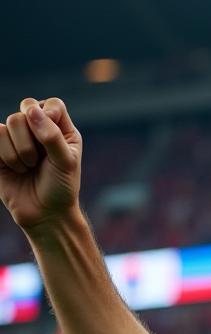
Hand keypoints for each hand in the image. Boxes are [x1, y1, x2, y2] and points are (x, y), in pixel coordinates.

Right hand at [0, 98, 81, 233]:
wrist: (44, 214)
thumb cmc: (61, 189)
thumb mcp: (66, 163)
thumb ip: (52, 136)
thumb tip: (31, 110)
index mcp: (61, 129)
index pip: (52, 105)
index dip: (49, 117)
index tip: (53, 141)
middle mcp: (38, 128)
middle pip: (26, 110)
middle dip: (33, 140)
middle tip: (40, 162)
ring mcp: (17, 136)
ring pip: (9, 123)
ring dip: (20, 152)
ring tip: (28, 168)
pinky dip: (5, 155)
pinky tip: (15, 168)